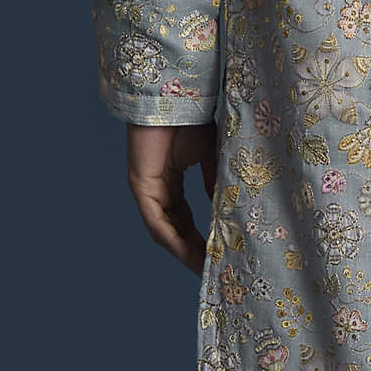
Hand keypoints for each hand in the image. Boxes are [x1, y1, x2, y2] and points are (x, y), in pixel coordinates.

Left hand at [126, 118, 218, 273]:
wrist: (176, 99)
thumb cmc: (192, 121)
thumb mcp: (213, 159)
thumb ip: (216, 184)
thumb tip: (229, 212)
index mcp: (172, 181)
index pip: (185, 219)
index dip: (200, 240)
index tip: (217, 256)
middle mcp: (157, 189)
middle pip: (175, 230)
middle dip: (193, 252)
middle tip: (212, 271)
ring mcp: (148, 189)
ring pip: (165, 230)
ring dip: (183, 251)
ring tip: (203, 268)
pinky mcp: (141, 186)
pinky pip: (156, 220)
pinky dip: (172, 239)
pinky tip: (187, 253)